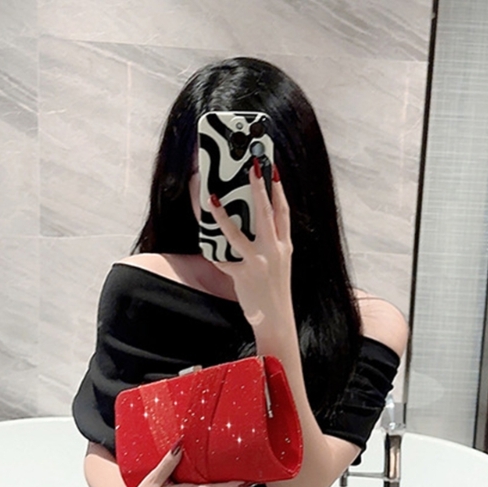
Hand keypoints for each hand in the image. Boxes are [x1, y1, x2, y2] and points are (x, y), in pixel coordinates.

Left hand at [206, 160, 293, 326]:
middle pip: (266, 213)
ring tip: (214, 197)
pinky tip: (202, 237)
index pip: (283, 212)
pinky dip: (213, 249)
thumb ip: (271, 244)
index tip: (272, 169)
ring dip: (225, 214)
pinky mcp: (243, 276)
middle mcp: (274, 251)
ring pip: (239, 234)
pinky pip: (224, 259)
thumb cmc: (275, 291)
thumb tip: (254, 225)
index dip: (279, 189)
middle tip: (252, 166)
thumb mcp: (280, 264)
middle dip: (259, 187)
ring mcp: (259, 263)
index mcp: (284, 246)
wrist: (277, 320)